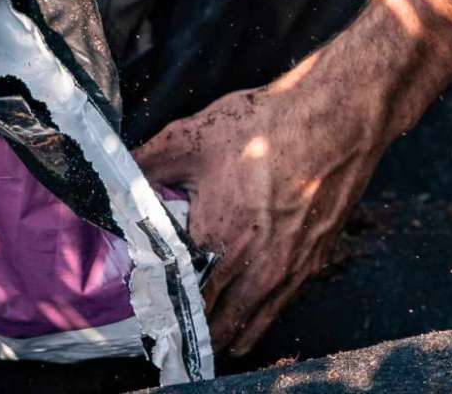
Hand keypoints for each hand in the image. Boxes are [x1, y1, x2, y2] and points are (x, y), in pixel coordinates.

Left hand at [134, 49, 386, 356]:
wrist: (334, 120)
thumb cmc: (263, 127)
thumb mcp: (191, 137)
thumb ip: (147, 163)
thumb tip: (117, 174)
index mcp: (219, 240)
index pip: (185, 298)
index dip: (167, 307)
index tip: (153, 307)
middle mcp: (256, 267)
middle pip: (219, 321)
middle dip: (196, 326)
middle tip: (178, 325)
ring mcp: (291, 269)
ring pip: (254, 321)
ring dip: (230, 329)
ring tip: (211, 332)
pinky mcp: (317, 260)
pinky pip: (283, 303)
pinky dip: (264, 314)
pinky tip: (253, 308)